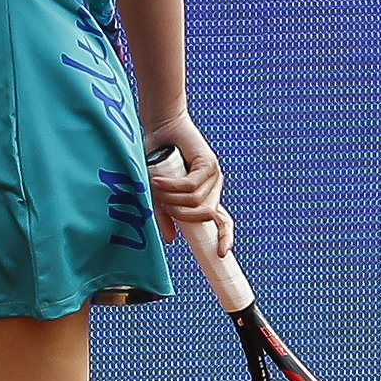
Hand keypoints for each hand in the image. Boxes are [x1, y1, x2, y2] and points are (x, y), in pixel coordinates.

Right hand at [143, 113, 229, 257]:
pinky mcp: (208, 163)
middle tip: (159, 201)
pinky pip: (191, 186)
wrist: (161, 127)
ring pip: (195, 202)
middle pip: (204, 215)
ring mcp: (213, 176)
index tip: (220, 253)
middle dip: (178, 214)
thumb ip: (164, 213)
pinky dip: (171, 186)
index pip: (223, 221)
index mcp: (205, 198)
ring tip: (155, 186)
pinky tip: (158, 181)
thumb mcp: (159, 192)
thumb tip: (171, 239)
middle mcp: (213, 189)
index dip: (225, 237)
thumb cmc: (156, 158)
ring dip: (171, 198)